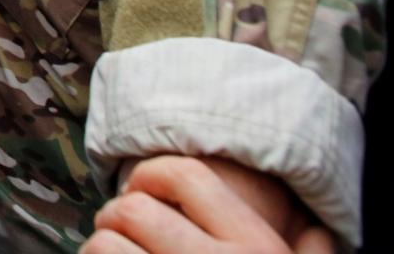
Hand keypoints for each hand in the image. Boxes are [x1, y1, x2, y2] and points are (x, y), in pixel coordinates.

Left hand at [83, 157, 331, 253]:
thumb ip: (310, 253)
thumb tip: (321, 229)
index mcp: (256, 248)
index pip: (187, 176)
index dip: (152, 174)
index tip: (143, 190)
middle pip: (134, 209)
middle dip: (116, 215)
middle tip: (117, 229)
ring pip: (105, 243)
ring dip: (100, 246)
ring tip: (109, 253)